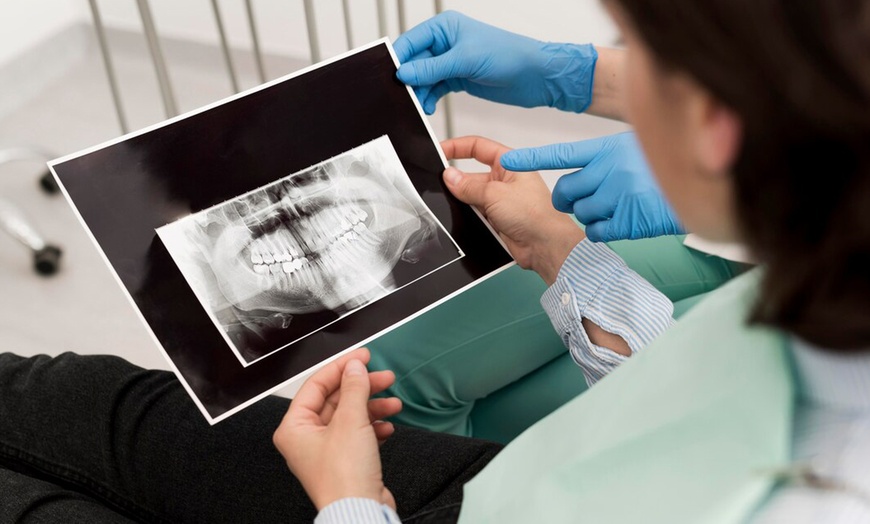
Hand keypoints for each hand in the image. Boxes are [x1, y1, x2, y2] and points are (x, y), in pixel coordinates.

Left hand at [273, 348, 402, 510]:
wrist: (361, 512)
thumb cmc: (344, 478)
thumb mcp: (351, 421)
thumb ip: (354, 388)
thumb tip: (354, 367)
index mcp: (294, 428)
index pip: (317, 385)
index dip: (341, 367)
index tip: (362, 357)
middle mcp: (306, 439)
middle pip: (335, 400)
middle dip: (363, 388)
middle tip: (383, 377)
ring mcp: (326, 451)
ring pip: (350, 416)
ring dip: (373, 407)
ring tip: (393, 403)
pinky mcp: (344, 461)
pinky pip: (358, 434)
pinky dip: (373, 427)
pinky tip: (387, 426)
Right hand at [394, 11, 597, 114]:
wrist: (534, 76)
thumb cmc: (508, 56)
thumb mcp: (465, 60)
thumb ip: (432, 68)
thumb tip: (404, 73)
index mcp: (445, 27)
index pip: (410, 41)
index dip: (398, 59)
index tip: (389, 78)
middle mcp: (445, 43)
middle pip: (414, 62)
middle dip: (408, 80)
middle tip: (402, 97)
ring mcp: (451, 61)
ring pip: (423, 78)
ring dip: (418, 93)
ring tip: (418, 106)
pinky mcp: (458, 78)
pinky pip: (434, 89)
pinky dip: (429, 99)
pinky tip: (428, 108)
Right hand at [442, 136, 583, 285]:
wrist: (544, 246)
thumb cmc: (535, 215)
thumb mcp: (495, 194)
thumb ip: (468, 185)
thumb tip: (449, 176)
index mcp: (509, 164)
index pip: (478, 147)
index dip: (457, 147)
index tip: (439, 151)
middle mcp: (504, 180)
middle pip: (471, 174)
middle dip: (457, 180)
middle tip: (441, 183)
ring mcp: (500, 200)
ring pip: (471, 196)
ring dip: (463, 200)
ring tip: (456, 204)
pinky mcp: (496, 219)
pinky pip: (474, 213)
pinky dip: (467, 215)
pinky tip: (463, 217)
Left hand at [500, 132, 684, 241]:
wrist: (710, 189)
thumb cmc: (671, 169)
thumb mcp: (636, 152)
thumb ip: (607, 160)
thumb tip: (583, 171)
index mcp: (609, 149)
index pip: (560, 154)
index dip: (531, 158)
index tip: (507, 162)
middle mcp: (610, 170)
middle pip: (566, 191)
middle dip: (569, 200)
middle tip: (584, 201)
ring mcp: (618, 196)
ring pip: (581, 213)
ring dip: (593, 215)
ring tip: (619, 207)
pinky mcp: (627, 221)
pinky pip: (597, 231)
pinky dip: (604, 230)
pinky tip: (622, 222)